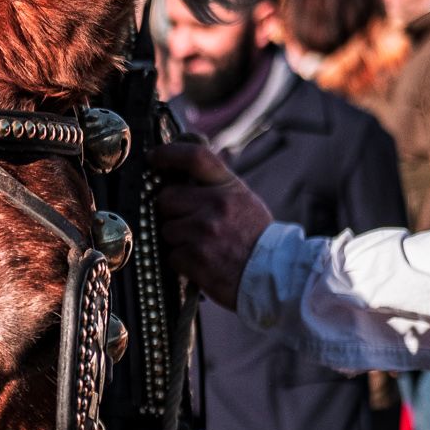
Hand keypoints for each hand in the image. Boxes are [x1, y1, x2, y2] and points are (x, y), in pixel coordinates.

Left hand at [149, 142, 274, 310]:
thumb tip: (178, 177)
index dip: (169, 153)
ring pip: (166, 229)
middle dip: (170, 213)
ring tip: (201, 247)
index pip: (196, 158)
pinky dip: (181, 262)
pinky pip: (171, 255)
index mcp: (230, 187)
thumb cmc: (255, 239)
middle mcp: (217, 204)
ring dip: (177, 240)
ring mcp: (205, 231)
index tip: (153, 157)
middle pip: (166, 198)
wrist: (276, 275)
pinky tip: (202, 263)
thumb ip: (214, 188)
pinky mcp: (196, 257)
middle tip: (189, 225)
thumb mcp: (243, 201)